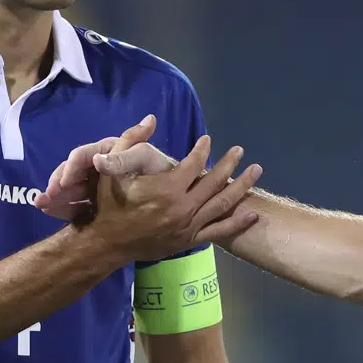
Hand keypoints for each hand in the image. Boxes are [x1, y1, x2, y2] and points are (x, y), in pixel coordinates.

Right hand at [34, 116, 162, 221]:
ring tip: (42, 206)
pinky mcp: (94, 199)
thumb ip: (130, 151)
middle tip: (43, 200)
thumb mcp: (144, 159)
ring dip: (53, 196)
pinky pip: (73, 202)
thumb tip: (120, 141)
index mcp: (106, 151)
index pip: (81, 155)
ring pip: (68, 188)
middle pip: (69, 172)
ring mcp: (94, 183)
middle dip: (55, 184)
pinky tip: (49, 212)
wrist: (168, 192)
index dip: (70, 168)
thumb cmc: (156, 170)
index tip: (62, 182)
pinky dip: (60, 206)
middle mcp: (97, 165)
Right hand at [90, 134, 261, 261]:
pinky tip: (252, 213)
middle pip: (214, 182)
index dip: (202, 150)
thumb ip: (131, 141)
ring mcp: (188, 226)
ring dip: (241, 186)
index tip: (208, 140)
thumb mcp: (111, 169)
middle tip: (240, 151)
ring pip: (222, 204)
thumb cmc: (109, 204)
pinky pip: (219, 231)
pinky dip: (237, 223)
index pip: (193, 164)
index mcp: (166, 188)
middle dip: (230, 163)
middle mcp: (182, 207)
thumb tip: (151, 119)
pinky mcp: (189, 240)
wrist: (107, 244)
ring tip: (255, 171)